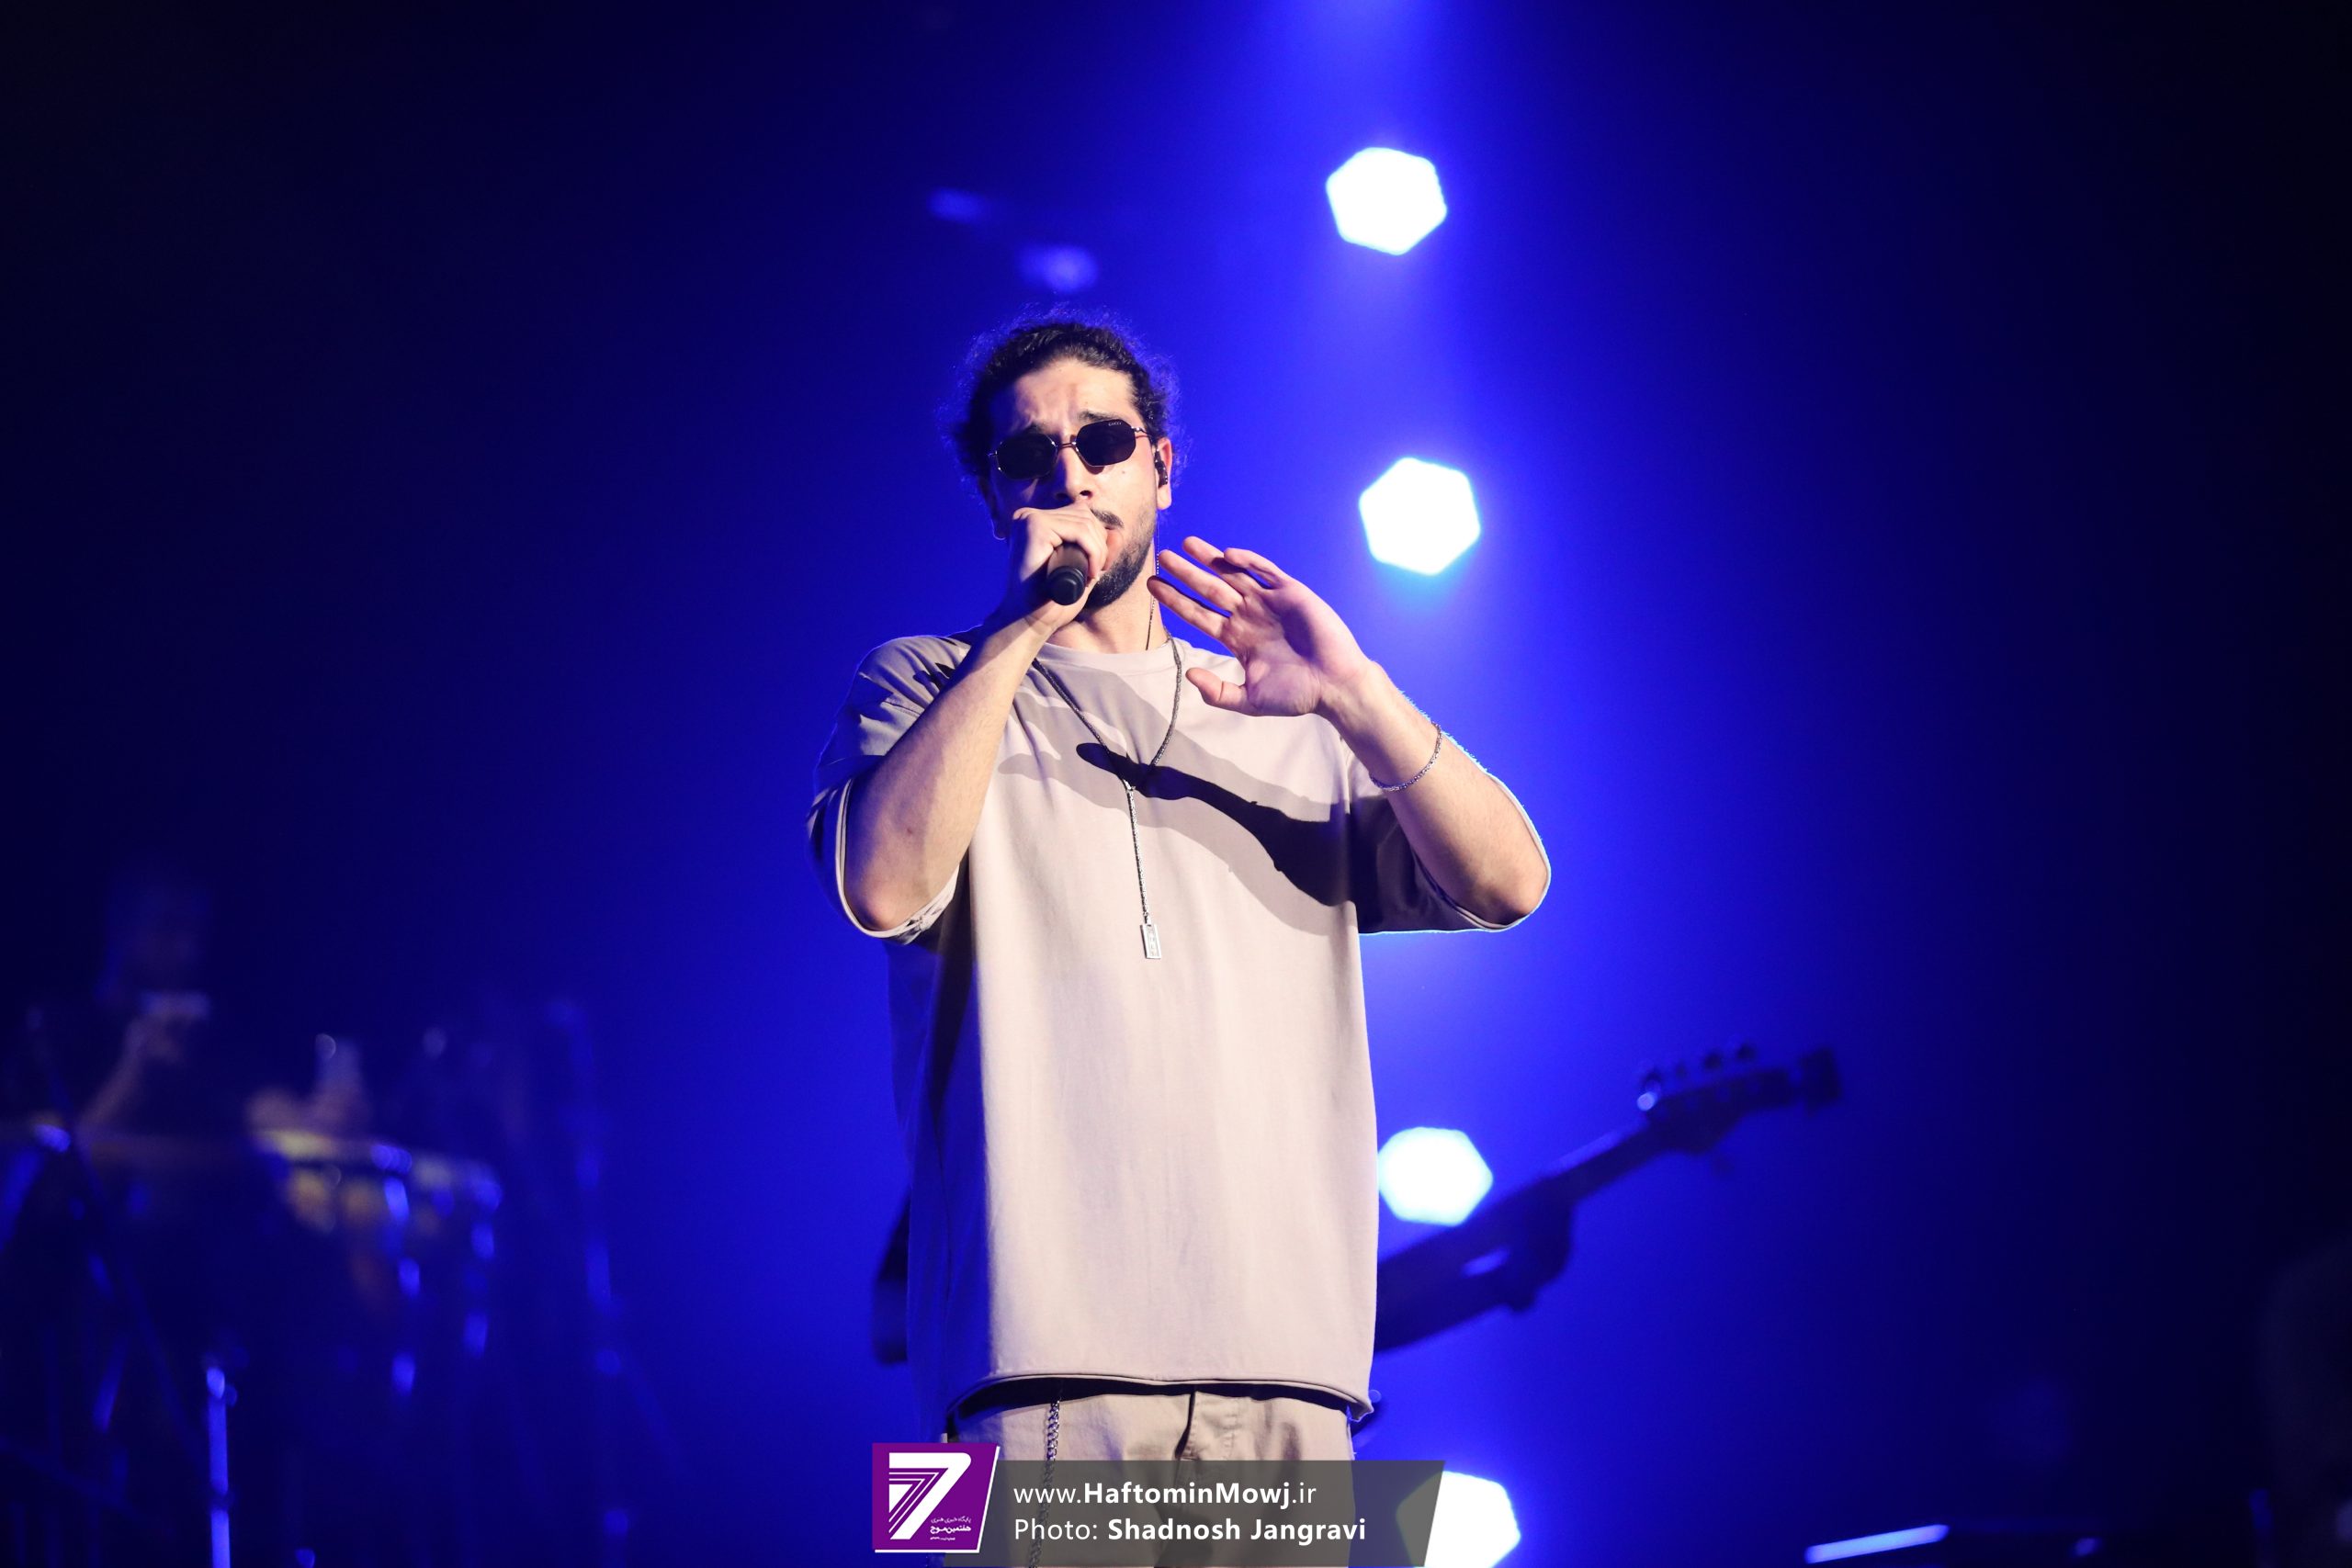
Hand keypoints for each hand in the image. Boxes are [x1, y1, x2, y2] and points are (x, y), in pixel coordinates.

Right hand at [994, 502, 1108, 634]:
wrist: (1030, 619)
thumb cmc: (1052, 598)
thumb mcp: (1080, 569)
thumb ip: (1096, 551)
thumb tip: (1118, 532)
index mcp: (1035, 520)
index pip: (1080, 515)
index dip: (1098, 540)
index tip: (1099, 568)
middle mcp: (1029, 515)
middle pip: (1083, 515)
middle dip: (1100, 544)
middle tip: (1096, 573)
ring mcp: (1030, 519)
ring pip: (1084, 523)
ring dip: (1099, 550)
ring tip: (1092, 574)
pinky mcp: (1035, 527)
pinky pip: (1079, 531)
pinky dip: (1093, 551)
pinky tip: (1090, 571)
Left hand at [1148, 537, 1379, 717]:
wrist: (1335, 685)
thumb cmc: (1297, 695)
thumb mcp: (1249, 700)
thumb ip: (1217, 692)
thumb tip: (1189, 674)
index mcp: (1237, 638)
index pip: (1198, 614)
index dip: (1176, 600)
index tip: (1153, 586)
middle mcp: (1249, 616)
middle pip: (1209, 589)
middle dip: (1186, 573)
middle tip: (1161, 557)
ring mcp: (1269, 602)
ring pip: (1233, 574)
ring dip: (1211, 559)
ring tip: (1186, 544)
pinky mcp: (1291, 593)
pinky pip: (1266, 571)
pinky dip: (1249, 561)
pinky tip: (1228, 554)